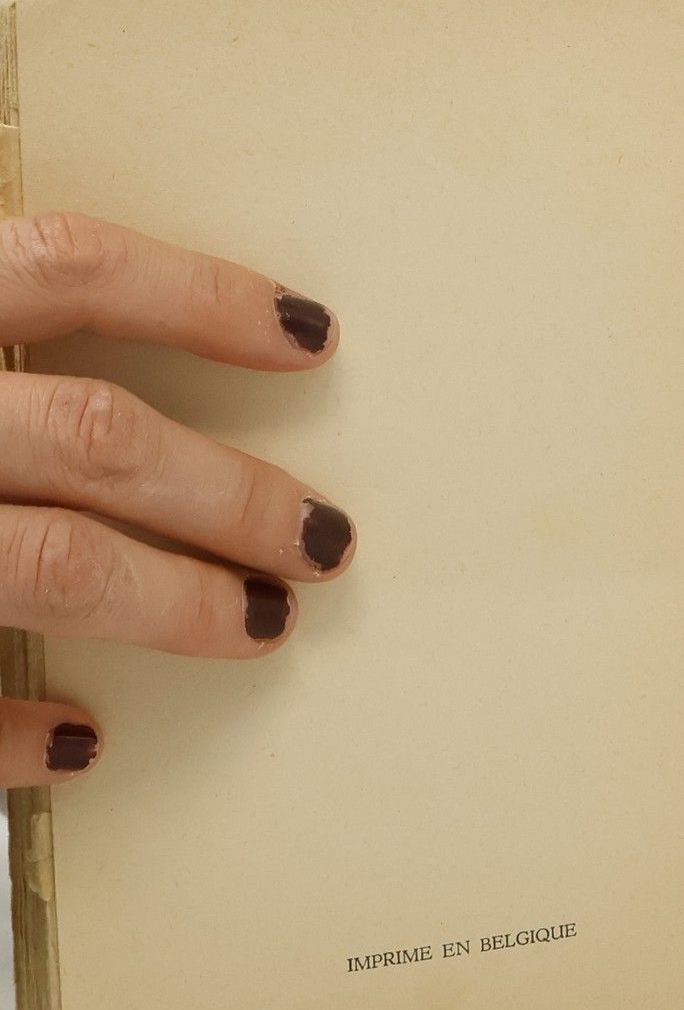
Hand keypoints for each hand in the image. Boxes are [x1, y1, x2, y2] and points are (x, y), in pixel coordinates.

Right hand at [0, 213, 353, 788]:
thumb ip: (4, 329)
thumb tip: (185, 357)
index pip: (70, 267)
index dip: (199, 297)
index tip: (314, 336)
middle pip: (93, 435)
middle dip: (228, 493)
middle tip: (325, 539)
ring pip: (44, 560)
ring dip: (169, 600)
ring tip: (260, 624)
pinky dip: (5, 729)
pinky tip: (78, 742)